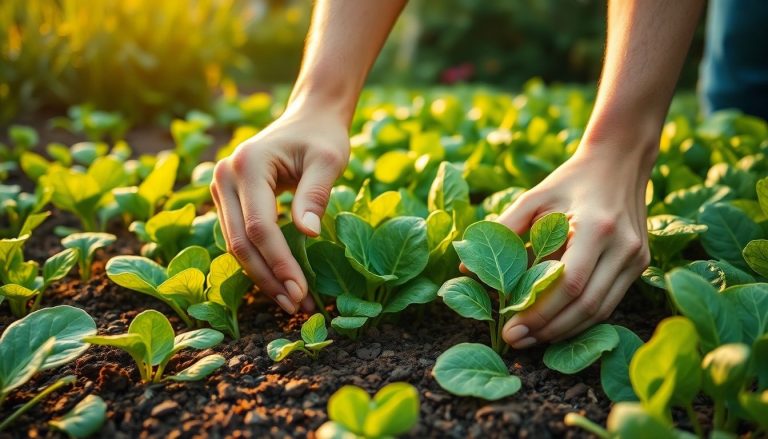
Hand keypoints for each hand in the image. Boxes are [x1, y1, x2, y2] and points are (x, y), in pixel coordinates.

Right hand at [210, 104, 349, 313]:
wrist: (309, 118)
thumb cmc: (323, 137)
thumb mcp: (329, 160)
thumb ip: (315, 195)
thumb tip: (308, 235)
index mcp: (248, 164)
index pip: (259, 226)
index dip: (279, 262)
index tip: (300, 290)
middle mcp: (225, 176)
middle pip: (239, 241)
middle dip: (268, 277)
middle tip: (296, 306)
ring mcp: (221, 188)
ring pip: (235, 244)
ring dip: (262, 276)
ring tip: (291, 301)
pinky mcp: (227, 199)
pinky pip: (238, 237)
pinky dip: (258, 262)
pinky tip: (280, 281)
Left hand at [497, 146, 652, 347]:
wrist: (619, 162)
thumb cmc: (569, 180)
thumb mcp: (533, 199)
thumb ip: (502, 232)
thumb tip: (465, 268)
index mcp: (597, 227)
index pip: (569, 284)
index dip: (540, 313)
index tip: (510, 329)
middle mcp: (623, 246)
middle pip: (587, 305)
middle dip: (549, 330)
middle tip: (516, 341)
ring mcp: (636, 258)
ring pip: (601, 311)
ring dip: (566, 331)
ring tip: (532, 339)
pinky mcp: (639, 264)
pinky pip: (609, 302)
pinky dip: (582, 318)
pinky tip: (555, 324)